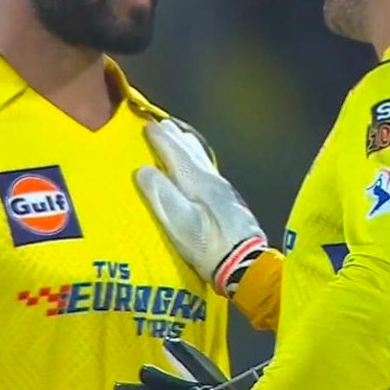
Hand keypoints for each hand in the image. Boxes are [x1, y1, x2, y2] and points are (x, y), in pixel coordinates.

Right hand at [136, 120, 268, 296]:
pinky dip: (200, 160)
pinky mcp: (230, 202)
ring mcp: (224, 191)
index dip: (161, 140)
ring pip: (203, 160)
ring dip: (189, 146)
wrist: (246, 265)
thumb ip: (161, 194)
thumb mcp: (179, 222)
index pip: (176, 154)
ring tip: (181, 137)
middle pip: (192, 152)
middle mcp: (213, 180)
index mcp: (197, 182)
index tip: (147, 126)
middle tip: (163, 124)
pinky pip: (210, 170)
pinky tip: (201, 166)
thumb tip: (144, 169)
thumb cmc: (208, 245)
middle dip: (176, 138)